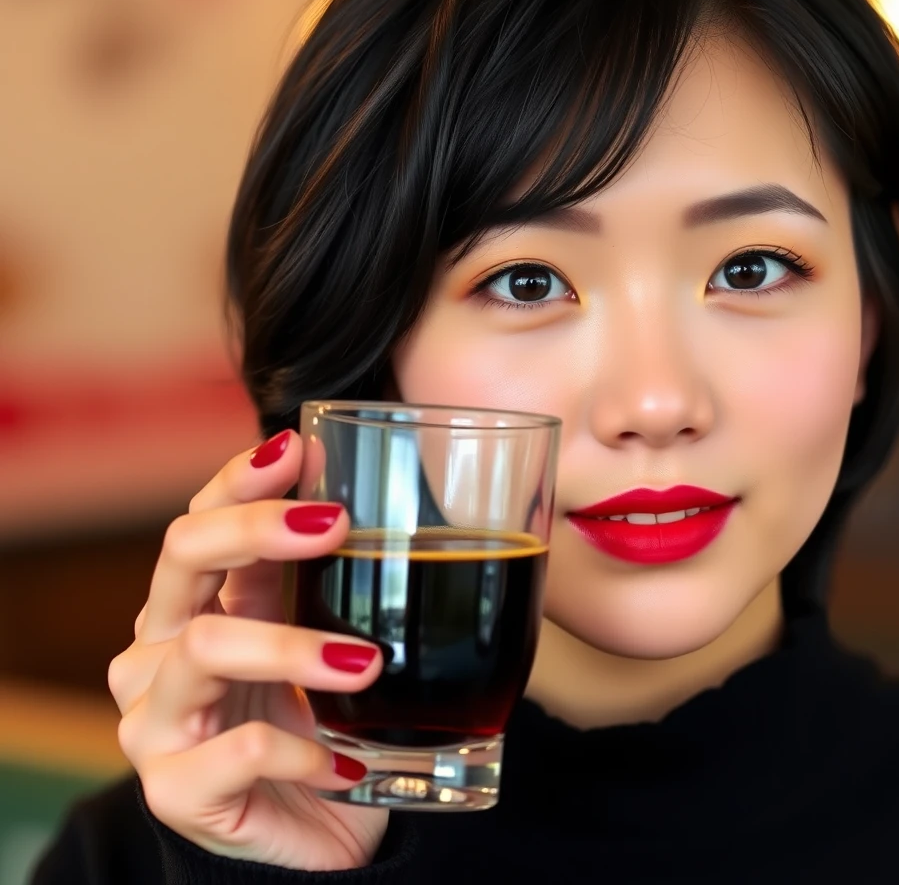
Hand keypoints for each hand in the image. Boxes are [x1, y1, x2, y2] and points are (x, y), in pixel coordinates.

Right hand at [107, 431, 387, 870]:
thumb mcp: (310, 629)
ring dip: (295, 648)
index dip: (239, 477)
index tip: (300, 449)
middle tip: (336, 525)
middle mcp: (159, 650)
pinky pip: (237, 753)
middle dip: (256, 527)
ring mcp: (154, 721)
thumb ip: (312, 569)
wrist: (307, 824)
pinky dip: (305, 749)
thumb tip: (346, 480)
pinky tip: (348, 762)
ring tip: (368, 663)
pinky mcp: (174, 789)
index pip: (199, 517)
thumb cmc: (309, 714)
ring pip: (206, 650)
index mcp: (195, 603)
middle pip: (181, 558)